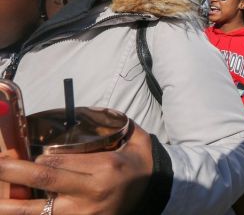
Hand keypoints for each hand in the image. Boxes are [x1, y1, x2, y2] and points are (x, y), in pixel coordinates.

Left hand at [0, 123, 153, 214]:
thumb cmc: (139, 162)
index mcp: (105, 167)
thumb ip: (113, 128)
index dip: (36, 158)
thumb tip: (90, 112)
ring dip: (12, 205)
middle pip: (45, 179)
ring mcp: (85, 214)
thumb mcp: (134, 140)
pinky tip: (13, 210)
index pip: (60, 160)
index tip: (27, 156)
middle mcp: (92, 191)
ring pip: (39, 210)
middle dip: (13, 172)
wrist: (156, 192)